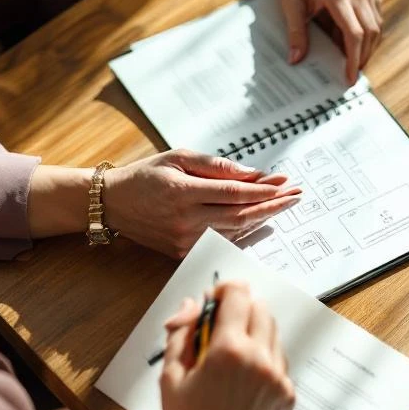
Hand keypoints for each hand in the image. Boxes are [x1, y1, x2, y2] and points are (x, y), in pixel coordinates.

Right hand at [102, 150, 300, 258]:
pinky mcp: (184, 252)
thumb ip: (215, 166)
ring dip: (263, 217)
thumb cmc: (146, 175)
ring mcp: (185, 240)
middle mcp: (186, 220)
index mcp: (182, 192)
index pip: (234, 194)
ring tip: (284, 203)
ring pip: (235, 230)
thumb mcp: (178, 157)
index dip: (263, 191)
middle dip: (273, 205)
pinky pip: (223, 239)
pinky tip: (260, 218)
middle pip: (241, 215)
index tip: (285, 184)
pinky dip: (244, 229)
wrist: (112, 203)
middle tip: (296, 195)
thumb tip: (251, 174)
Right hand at [155, 282, 294, 409]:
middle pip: (260, 308)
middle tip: (221, 323)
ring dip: (254, 332)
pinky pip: (279, 362)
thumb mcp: (171, 376)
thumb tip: (192, 305)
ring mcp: (279, 378)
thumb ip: (181, 333)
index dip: (224, 290)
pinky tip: (244, 379)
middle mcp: (260, 359)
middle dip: (241, 307)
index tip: (215, 299)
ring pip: (273, 334)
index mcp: (229, 350)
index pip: (238, 295)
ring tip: (231, 355)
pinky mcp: (289, 395)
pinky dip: (264, 359)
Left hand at [280, 0, 382, 84]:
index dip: (354, 59)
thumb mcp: (290, 4)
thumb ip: (296, 32)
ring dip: (367, 49)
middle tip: (351, 75)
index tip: (350, 77)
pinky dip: (368, 37)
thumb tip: (295, 60)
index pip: (354, 34)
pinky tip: (352, 42)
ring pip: (377, 29)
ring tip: (351, 61)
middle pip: (370, 34)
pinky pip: (376, 22)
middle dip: (362, 58)